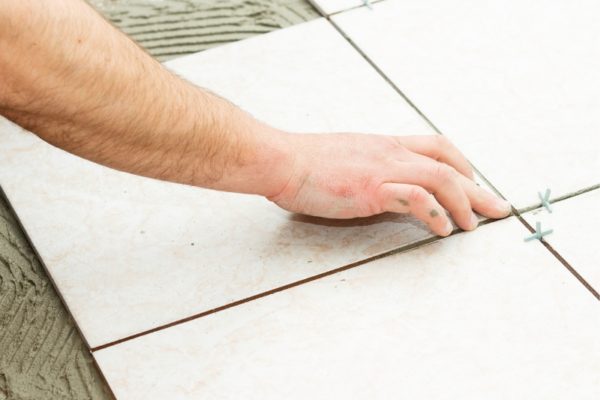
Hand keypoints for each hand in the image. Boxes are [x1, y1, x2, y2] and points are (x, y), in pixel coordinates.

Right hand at [268, 133, 510, 235]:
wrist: (281, 160)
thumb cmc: (306, 161)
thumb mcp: (347, 158)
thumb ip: (370, 168)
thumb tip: (383, 187)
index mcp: (385, 145)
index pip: (437, 147)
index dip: (463, 165)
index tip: (473, 183)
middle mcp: (390, 153)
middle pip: (449, 164)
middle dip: (478, 189)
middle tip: (498, 209)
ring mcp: (382, 169)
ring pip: (441, 179)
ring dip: (464, 203)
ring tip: (472, 227)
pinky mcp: (371, 189)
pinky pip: (415, 198)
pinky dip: (436, 214)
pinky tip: (442, 229)